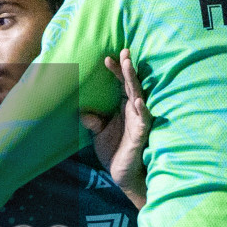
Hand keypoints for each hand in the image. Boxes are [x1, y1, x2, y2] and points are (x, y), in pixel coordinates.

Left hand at [83, 49, 149, 207]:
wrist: (122, 174)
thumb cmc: (114, 150)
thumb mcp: (99, 133)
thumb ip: (93, 121)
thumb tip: (82, 113)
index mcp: (123, 107)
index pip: (121, 84)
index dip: (116, 71)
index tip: (107, 58)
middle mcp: (133, 111)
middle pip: (132, 85)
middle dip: (128, 69)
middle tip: (125, 52)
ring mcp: (139, 121)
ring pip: (138, 97)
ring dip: (134, 81)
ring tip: (129, 66)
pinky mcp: (141, 135)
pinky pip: (143, 120)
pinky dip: (142, 110)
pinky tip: (139, 101)